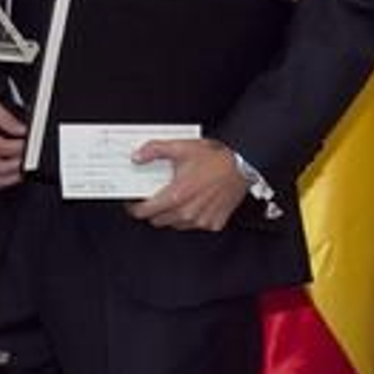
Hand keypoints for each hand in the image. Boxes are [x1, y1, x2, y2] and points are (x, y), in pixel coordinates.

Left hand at [126, 138, 248, 230]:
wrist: (241, 166)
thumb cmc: (213, 158)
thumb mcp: (180, 147)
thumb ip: (154, 150)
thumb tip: (136, 157)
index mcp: (176, 195)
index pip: (145, 212)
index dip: (134, 208)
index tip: (132, 204)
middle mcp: (188, 212)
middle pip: (158, 221)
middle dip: (152, 211)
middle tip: (154, 199)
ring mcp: (201, 220)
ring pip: (175, 225)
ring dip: (171, 215)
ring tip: (175, 199)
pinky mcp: (214, 224)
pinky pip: (194, 226)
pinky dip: (190, 218)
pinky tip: (193, 203)